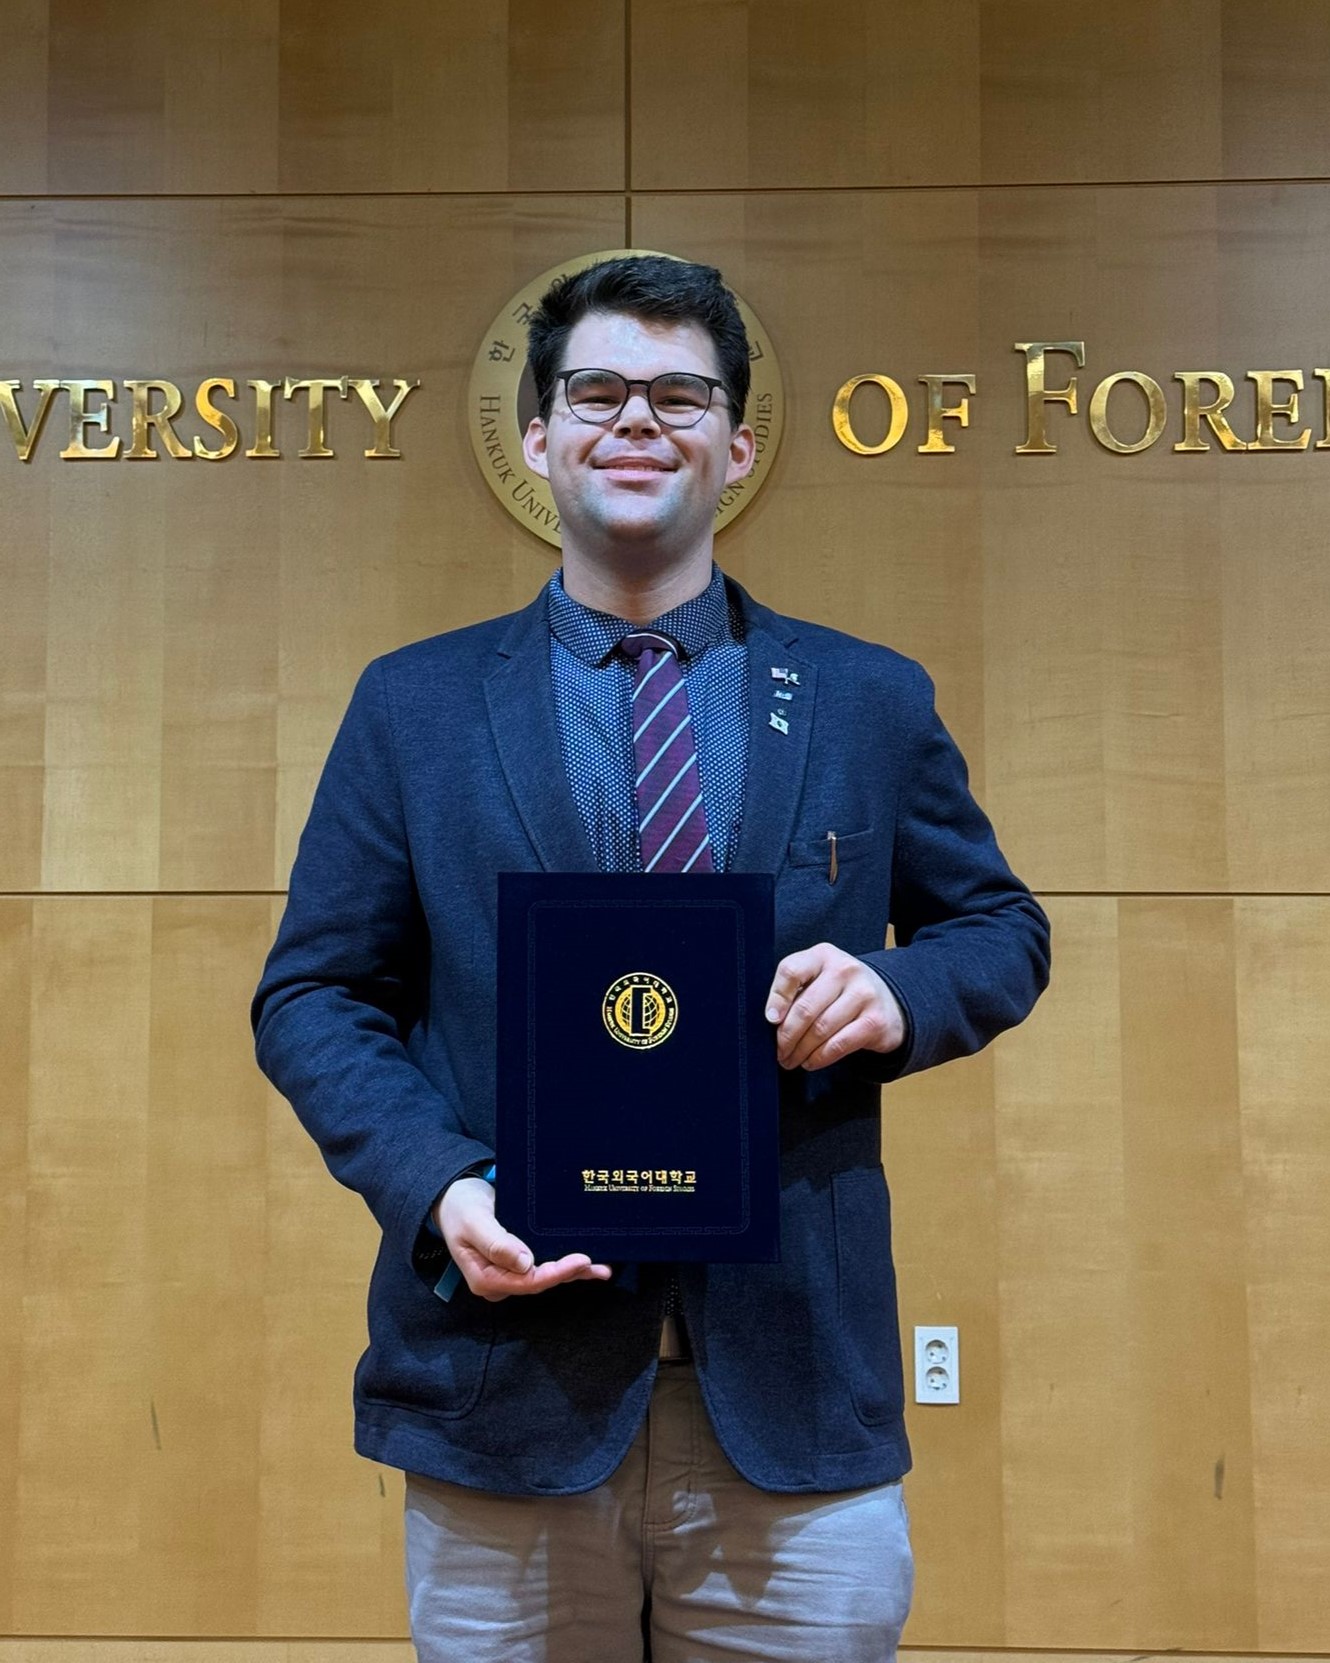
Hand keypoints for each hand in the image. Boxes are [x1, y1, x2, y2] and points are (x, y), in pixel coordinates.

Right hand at [435, 1177, 612, 1301]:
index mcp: (485, 1279)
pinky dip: (567, 1265)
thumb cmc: (461, 1208)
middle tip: (596, 1263)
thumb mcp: (474, 1222)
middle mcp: (500, 1281)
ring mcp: (510, 1274)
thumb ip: (495, 1243)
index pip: (526, 1282)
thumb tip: (524, 1262)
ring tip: (603, 1268)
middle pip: (539, 1282)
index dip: (555, 1274)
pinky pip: (545, 1266)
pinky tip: (590, 1265)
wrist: (456, 1198)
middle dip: (568, 1273)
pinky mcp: (519, 1262)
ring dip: (573, 1273)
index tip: (580, 1260)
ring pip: (546, 1277)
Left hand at [765, 942, 904, 1070]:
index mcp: (823, 955)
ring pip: (820, 1029)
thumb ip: (795, 990)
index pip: (791, 971)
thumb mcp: (818, 977)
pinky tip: (809, 1062)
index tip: (770, 1020)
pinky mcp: (875, 1021)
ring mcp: (863, 994)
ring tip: (790, 1060)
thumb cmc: (840, 991)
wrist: (887, 1001)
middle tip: (778, 1052)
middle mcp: (845, 970)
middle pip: (805, 1007)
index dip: (776, 998)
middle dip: (786, 1036)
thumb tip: (772, 1020)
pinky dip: (819, 1058)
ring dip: (800, 1051)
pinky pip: (838, 1045)